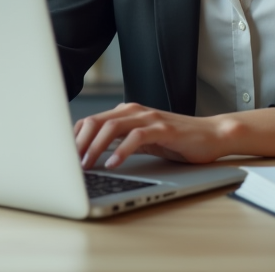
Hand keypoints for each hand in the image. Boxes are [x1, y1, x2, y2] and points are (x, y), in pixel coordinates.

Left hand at [74, 102, 228, 170]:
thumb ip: (120, 141)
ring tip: (87, 165)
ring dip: (95, 147)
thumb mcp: (142, 140)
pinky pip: (136, 137)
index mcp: (126, 112)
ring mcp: (149, 118)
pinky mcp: (163, 129)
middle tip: (69, 163)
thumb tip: (91, 155)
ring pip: (112, 127)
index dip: (74, 138)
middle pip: (96, 121)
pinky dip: (121, 151)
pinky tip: (113, 164)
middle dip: (79, 143)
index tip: (63, 157)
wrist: (211, 135)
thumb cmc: (176, 140)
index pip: (90, 120)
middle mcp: (134, 110)